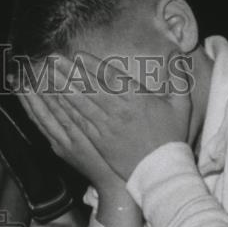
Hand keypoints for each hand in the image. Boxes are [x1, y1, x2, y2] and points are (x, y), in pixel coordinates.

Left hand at [17, 52, 191, 184]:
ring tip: (46, 76)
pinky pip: (77, 122)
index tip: (76, 54)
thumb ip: (179, 77)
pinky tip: (53, 101)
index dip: (90, 64)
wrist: (160, 172)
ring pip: (78, 103)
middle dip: (68, 72)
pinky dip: (64, 110)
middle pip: (87, 87)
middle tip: (51, 59)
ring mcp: (105, 127)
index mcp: (136, 99)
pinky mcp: (97, 141)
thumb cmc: (172, 138)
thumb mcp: (181, 105)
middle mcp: (117, 111)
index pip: (108, 76)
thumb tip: (176, 54)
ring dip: (60, 88)